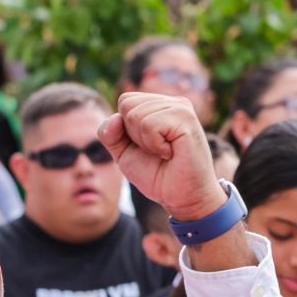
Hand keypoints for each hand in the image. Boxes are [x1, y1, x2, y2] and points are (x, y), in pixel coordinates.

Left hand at [98, 93, 226, 221]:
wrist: (180, 196)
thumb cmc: (156, 174)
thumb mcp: (123, 153)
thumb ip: (110, 134)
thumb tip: (116, 117)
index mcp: (158, 105)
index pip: (125, 101)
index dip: (124, 129)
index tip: (144, 145)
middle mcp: (171, 101)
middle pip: (127, 104)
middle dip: (132, 135)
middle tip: (156, 150)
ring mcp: (180, 107)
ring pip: (135, 115)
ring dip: (145, 142)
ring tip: (165, 151)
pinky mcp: (186, 118)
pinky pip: (149, 125)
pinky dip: (154, 146)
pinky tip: (171, 152)